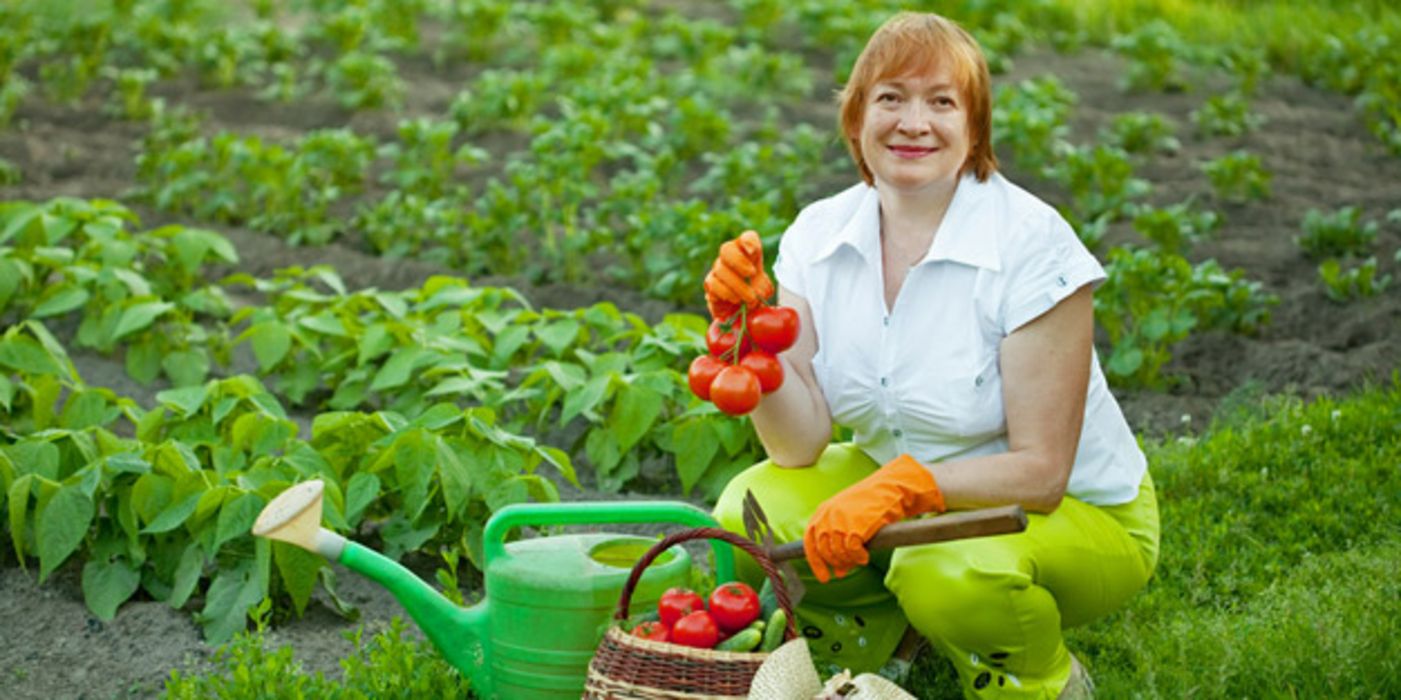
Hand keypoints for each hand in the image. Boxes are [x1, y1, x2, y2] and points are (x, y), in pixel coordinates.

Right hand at [704, 230, 774, 318]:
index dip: (749, 241)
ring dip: (737, 285)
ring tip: (750, 299)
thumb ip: (763, 287)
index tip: (753, 251)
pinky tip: (735, 300)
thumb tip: (757, 290)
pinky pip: (713, 285)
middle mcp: (730, 257)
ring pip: (720, 269)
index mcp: (749, 253)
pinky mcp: (709, 284)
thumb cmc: (754, 293)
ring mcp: (718, 269)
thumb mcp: (764, 289)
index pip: (748, 237)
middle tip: (751, 273)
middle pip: (727, 249)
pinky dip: (726, 293)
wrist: (740, 310)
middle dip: (739, 261)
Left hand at [802, 455, 944, 582]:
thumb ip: (839, 542)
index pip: (809, 542)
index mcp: (822, 511)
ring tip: (859, 559)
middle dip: (836, 563)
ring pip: (838, 553)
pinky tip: (864, 556)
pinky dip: (858, 558)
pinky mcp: (855, 526)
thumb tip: (838, 572)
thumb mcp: (849, 519)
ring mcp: (840, 520)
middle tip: (848, 567)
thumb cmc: (872, 503)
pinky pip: (852, 551)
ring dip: (849, 561)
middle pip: (824, 550)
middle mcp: (827, 515)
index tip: (824, 577)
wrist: (890, 488)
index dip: (816, 563)